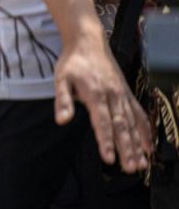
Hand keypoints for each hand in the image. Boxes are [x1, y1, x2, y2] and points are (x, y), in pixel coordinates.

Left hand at [55, 34, 151, 172]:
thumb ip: (62, 100)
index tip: (109, 158)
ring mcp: (122, 95)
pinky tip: (148, 146)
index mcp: (95, 94)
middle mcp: (112, 96)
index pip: (102, 121)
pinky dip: (145, 130)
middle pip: (121, 126)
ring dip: (137, 144)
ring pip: (132, 123)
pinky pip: (139, 114)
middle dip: (126, 148)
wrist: (88, 41)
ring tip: (141, 163)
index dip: (106, 140)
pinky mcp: (126, 94)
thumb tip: (61, 120)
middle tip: (130, 168)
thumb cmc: (73, 62)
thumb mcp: (60, 78)